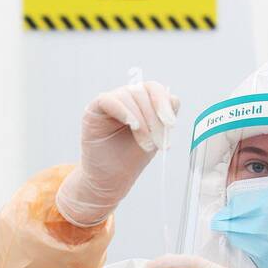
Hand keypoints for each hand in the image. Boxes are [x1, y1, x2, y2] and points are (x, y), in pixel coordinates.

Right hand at [55, 81, 179, 226]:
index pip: (155, 89)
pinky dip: (124, 111)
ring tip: (146, 144)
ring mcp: (110, 102)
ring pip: (129, 96)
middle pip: (143, 92)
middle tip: (159, 141)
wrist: (111, 178)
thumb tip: (174, 100)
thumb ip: (164, 119)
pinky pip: (108, 100)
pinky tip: (133, 126)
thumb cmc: (131, 157)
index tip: (171, 123)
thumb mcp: (155, 137)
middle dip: (154, 117)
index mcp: (142, 102)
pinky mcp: (94, 110)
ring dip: (142, 120)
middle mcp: (126, 98)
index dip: (164, 103)